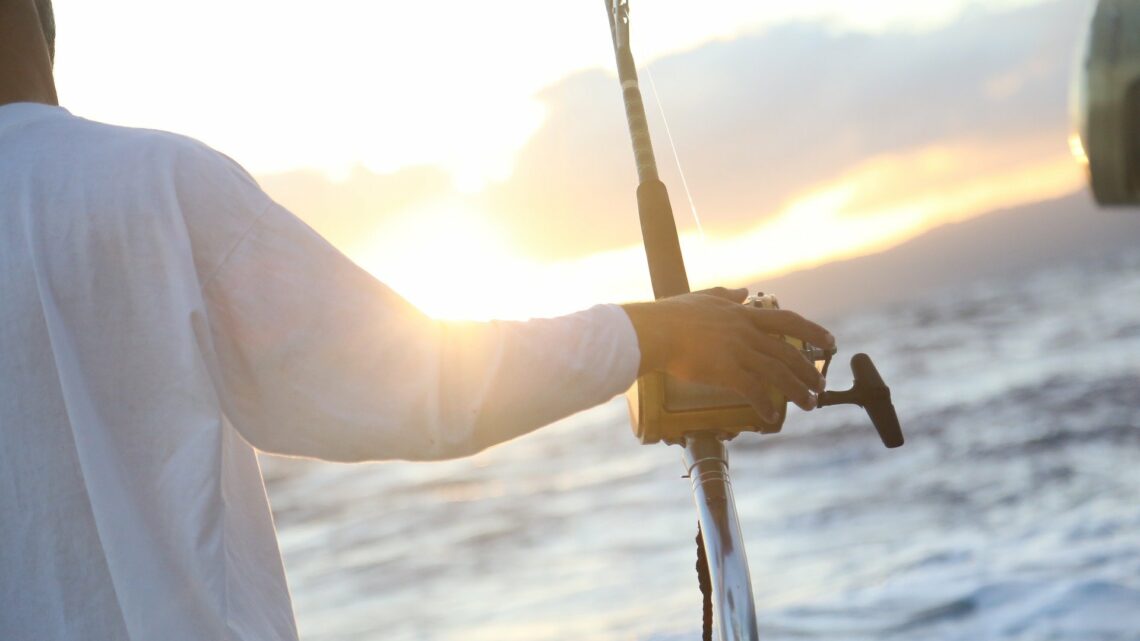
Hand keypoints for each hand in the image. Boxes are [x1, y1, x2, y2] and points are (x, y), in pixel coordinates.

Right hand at [620, 287, 833, 421]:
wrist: (655, 331)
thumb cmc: (671, 315)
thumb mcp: (703, 297)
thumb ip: (726, 295)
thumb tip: (744, 291)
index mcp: (743, 315)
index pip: (788, 321)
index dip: (812, 331)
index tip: (829, 341)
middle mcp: (746, 333)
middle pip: (788, 352)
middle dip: (809, 370)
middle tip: (820, 384)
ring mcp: (738, 351)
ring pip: (778, 373)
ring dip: (798, 390)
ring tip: (810, 404)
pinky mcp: (726, 371)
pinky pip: (753, 390)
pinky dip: (765, 404)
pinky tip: (770, 416)